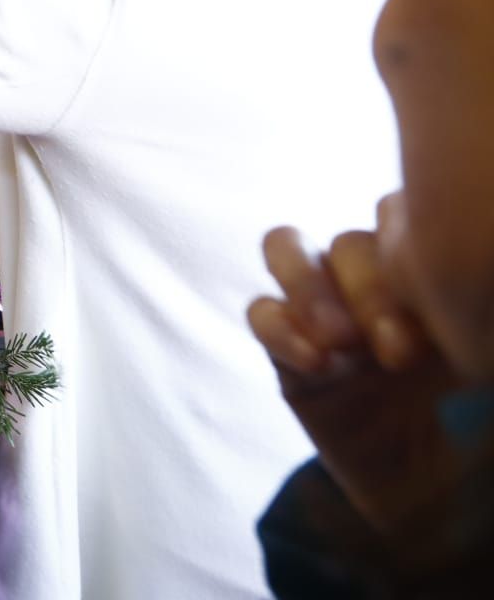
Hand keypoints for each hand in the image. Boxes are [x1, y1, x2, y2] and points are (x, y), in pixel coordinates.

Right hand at [247, 194, 460, 534]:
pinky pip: (260, 311)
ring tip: (338, 345)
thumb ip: (460, 312)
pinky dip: (279, 328)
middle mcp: (375, 288)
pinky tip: (316, 367)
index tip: (438, 321)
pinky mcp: (287, 358)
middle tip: (396, 354)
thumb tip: (436, 246)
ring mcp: (326, 319)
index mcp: (428, 279)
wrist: (441, 517)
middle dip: (366, 288)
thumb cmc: (479, 436)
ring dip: (309, 288)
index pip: (402, 212)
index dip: (408, 250)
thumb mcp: (482, 360)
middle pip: (349, 238)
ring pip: (288, 248)